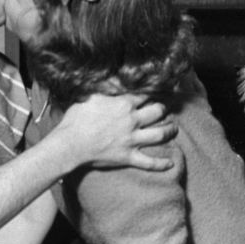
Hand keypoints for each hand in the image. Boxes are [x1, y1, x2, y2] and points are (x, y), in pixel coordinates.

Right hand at [54, 93, 176, 170]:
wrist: (70, 144)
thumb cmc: (76, 119)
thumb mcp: (90, 96)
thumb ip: (104, 88)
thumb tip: (112, 79)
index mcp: (123, 104)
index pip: (144, 95)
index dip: (151, 92)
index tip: (156, 91)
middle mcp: (132, 120)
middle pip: (157, 111)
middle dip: (164, 109)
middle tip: (166, 109)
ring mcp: (132, 139)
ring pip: (159, 134)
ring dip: (170, 130)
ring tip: (174, 128)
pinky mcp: (128, 156)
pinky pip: (149, 162)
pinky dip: (161, 164)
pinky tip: (170, 164)